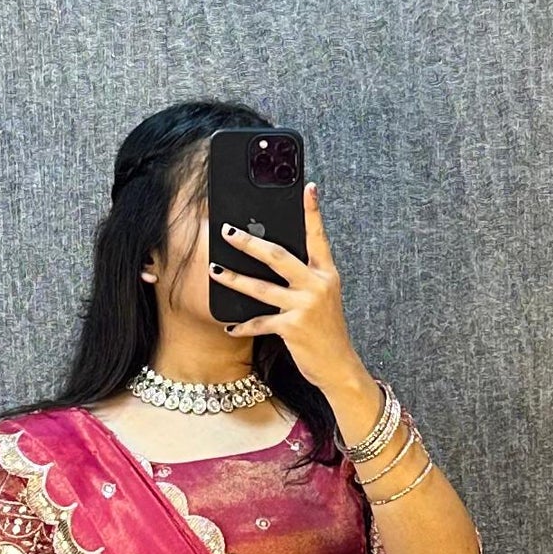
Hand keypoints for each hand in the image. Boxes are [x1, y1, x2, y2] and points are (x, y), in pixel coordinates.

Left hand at [208, 180, 360, 392]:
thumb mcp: (323, 297)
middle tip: (228, 232)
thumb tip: (273, 259)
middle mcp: (317, 285)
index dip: (312, 212)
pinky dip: (243, 326)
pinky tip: (229, 325)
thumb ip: (305, 277)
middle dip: (249, 243)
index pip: (318, 236)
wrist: (338, 365)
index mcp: (326, 273)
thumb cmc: (326, 330)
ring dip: (234, 279)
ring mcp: (305, 306)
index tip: (308, 188)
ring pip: (262, 288)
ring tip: (214, 270)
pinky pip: (261, 323)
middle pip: (278, 257)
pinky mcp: (293, 328)